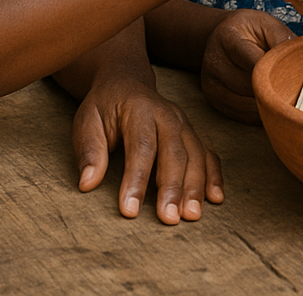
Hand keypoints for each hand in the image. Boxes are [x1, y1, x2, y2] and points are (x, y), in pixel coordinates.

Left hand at [72, 75, 222, 224]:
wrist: (127, 82)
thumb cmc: (104, 107)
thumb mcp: (86, 121)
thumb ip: (89, 150)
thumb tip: (87, 183)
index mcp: (139, 109)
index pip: (141, 147)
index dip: (136, 180)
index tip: (129, 210)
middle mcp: (168, 114)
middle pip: (175, 153)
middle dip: (173, 188)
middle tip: (168, 219)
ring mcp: (185, 123)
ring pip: (196, 155)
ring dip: (195, 186)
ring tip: (191, 215)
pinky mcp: (193, 133)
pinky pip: (209, 154)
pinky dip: (214, 176)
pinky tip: (216, 198)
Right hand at [200, 10, 295, 122]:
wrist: (222, 35)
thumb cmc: (252, 31)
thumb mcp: (268, 26)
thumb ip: (283, 41)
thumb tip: (300, 62)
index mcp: (228, 37)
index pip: (253, 61)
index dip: (274, 71)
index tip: (294, 76)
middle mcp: (214, 61)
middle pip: (248, 86)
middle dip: (273, 90)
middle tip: (295, 91)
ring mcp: (210, 82)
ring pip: (246, 104)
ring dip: (267, 105)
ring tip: (284, 98)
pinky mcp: (212, 99)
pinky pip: (241, 115)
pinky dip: (259, 114)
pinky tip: (271, 105)